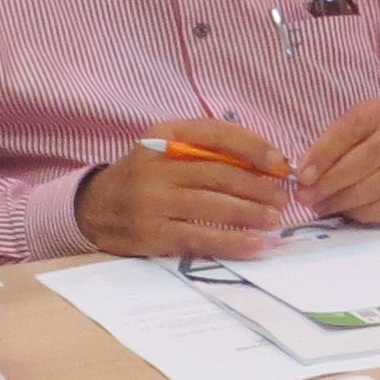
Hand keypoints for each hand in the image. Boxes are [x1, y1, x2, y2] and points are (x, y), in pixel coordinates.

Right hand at [74, 119, 294, 257]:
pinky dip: (232, 242)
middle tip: (283, 198)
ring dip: (251, 214)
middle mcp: (154, 165)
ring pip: (212, 206)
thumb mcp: (167, 147)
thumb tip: (269, 162)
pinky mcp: (152, 233)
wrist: (96, 208)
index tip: (280, 164)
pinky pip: (200, 237)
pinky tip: (255, 244)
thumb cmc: (146, 176)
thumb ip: (210, 148)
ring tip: (275, 220)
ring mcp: (151, 201)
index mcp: (163, 135)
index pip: (216, 134)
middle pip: (218, 173)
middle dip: (258, 186)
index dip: (253, 148)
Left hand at [299, 100, 379, 223]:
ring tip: (321, 206)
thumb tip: (302, 178)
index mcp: (376, 113)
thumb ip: (323, 152)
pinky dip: (362, 213)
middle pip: (363, 159)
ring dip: (342, 200)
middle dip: (330, 182)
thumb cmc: (360, 147)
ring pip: (375, 186)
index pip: (348, 130)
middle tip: (306, 197)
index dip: (323, 154)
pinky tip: (346, 212)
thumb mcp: (342, 138)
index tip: (303, 176)